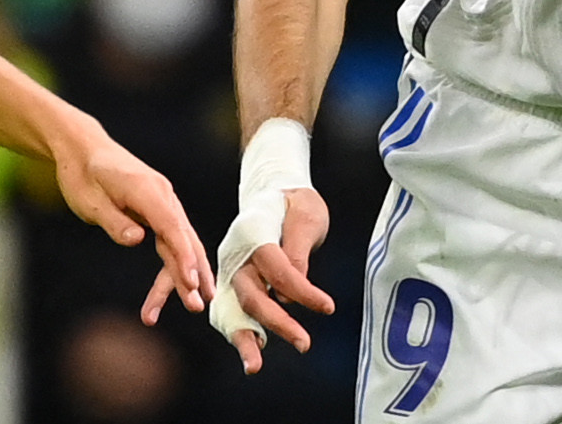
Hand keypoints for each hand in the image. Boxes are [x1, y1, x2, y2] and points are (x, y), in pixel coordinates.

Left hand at [54, 128, 212, 321]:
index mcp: (146, 190)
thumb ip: (115, 221)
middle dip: (191, 272)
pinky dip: (178, 262)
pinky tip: (186, 284)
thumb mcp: (90, 202)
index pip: (171, 226)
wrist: (84, 151)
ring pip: (180, 242)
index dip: (183, 256)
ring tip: (195, 305)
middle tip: (197, 306)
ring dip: (186, 273)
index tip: (191, 282)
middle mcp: (162, 195)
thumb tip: (138, 240)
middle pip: (182, 238)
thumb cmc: (83, 176)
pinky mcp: (157, 210)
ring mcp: (163, 203)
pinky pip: (172, 239)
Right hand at [224, 186, 333, 374]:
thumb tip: (296, 281)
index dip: (302, 291)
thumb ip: (298, 247)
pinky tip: (251, 356)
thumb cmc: (295, 203)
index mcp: (252, 231)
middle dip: (277, 322)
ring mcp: (233, 270)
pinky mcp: (237, 284)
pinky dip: (242, 333)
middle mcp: (236, 254)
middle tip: (304, 343)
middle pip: (253, 294)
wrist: (274, 193)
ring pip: (236, 309)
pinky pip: (235, 312)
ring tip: (254, 367)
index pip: (277, 269)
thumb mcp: (306, 213)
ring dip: (246, 339)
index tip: (328, 307)